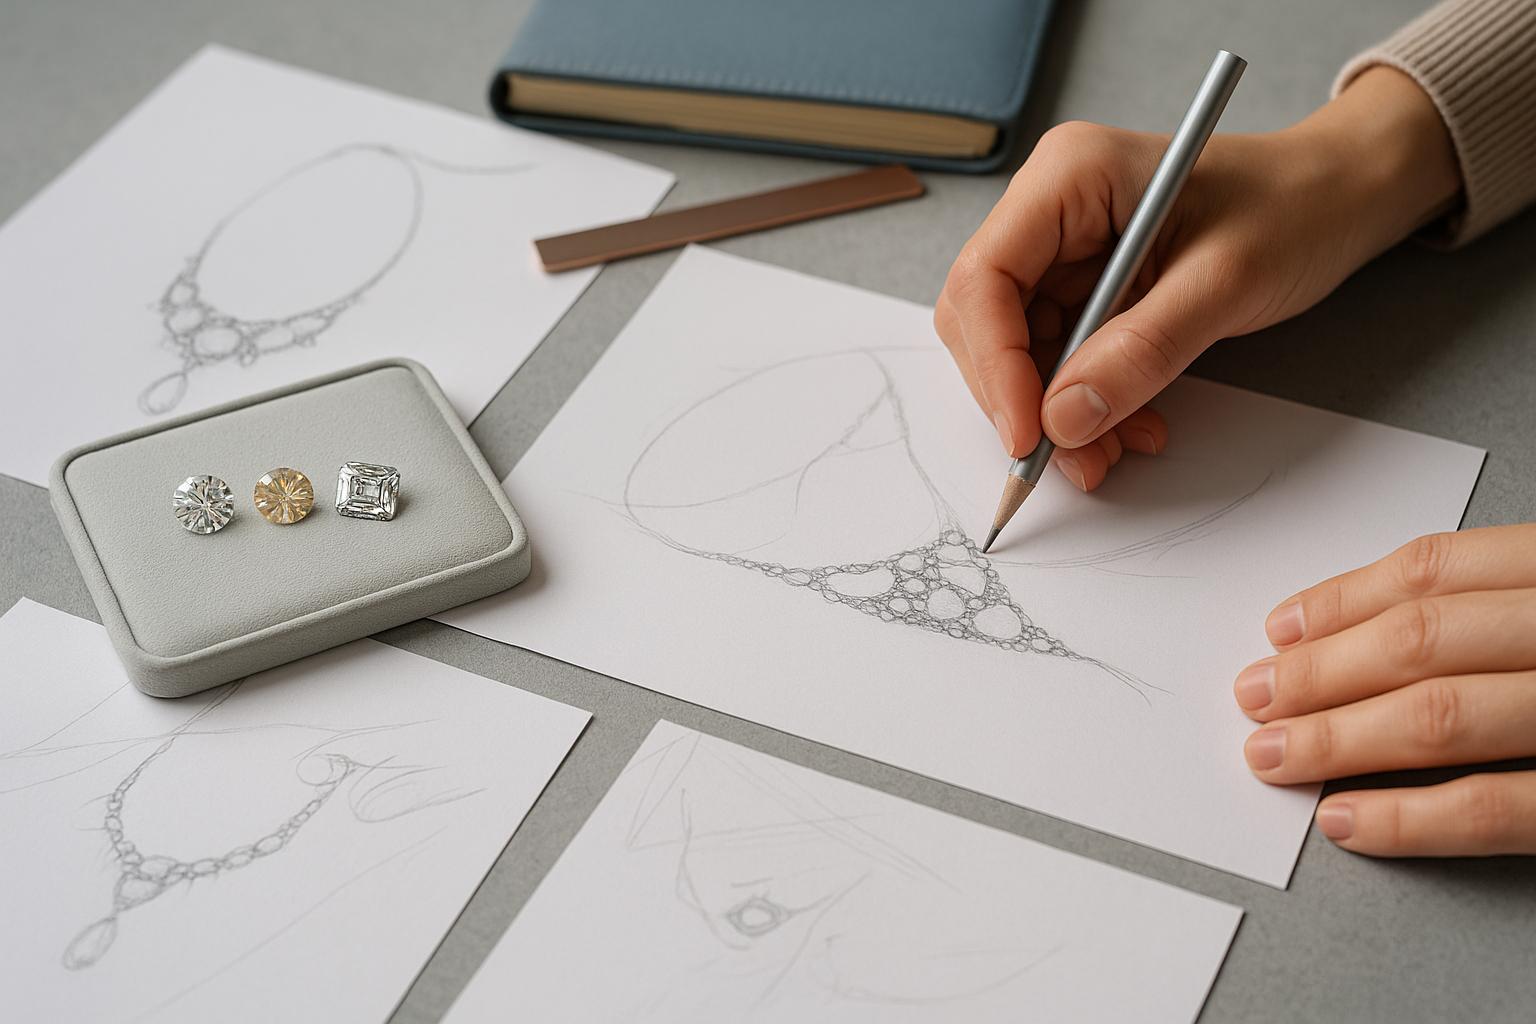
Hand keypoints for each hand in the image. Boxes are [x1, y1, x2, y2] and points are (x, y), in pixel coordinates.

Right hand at [935, 67, 1459, 490]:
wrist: (1340, 199)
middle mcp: (1049, 211)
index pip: (986, 277)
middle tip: (1072, 459)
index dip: (994, 362)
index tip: (1029, 435)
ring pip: (1016, 353)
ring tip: (1115, 450)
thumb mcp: (1226, 281)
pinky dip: (1084, 406)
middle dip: (1022, 399)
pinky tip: (1131, 425)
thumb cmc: (1296, 208)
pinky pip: (1057, 361)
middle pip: (985, 322)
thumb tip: (1063, 420)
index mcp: (1068, 175)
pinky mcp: (1084, 290)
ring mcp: (1063, 253)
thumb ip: (1141, 350)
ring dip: (1056, 414)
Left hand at [1236, 525, 1535, 855]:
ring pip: (1442, 716)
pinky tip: (1345, 818)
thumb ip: (1485, 606)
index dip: (1343, 603)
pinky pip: (1496, 809)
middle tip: (1254, 697)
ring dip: (1340, 739)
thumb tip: (1351, 633)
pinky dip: (1412, 817)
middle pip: (1421, 642)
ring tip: (1272, 755)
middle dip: (1320, 673)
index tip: (1278, 632)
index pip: (1436, 571)